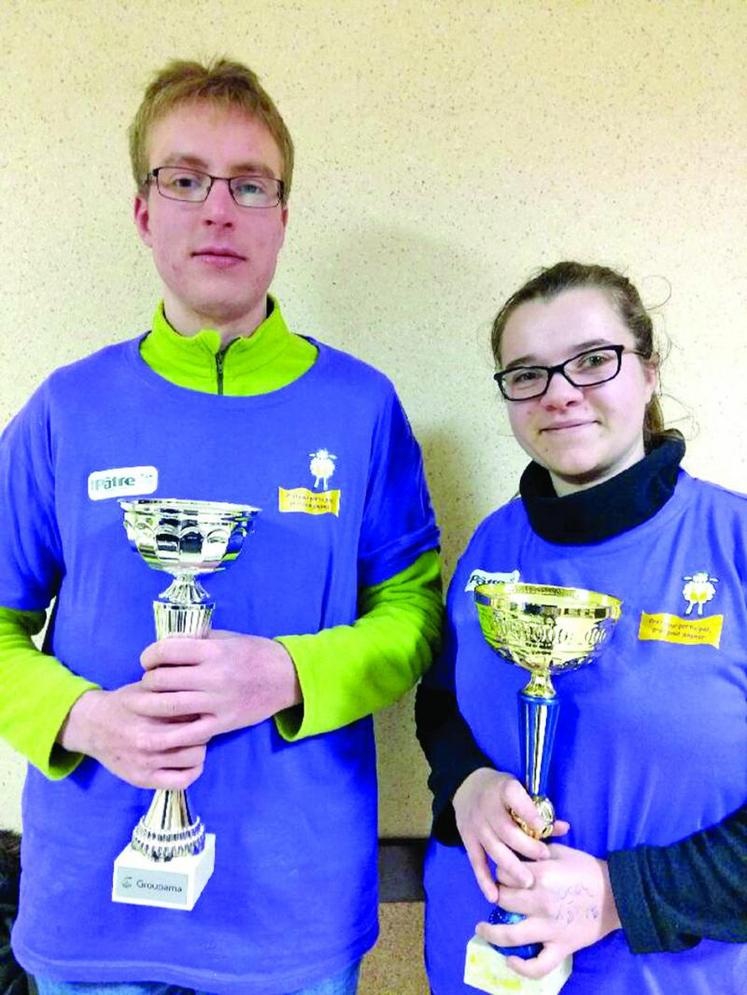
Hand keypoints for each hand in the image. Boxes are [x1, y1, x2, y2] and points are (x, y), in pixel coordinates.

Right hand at [58, 683, 210, 788]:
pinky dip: (193, 772)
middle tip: (200, 726)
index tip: (202, 709)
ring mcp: (145, 761)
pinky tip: (190, 762)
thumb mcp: (146, 688)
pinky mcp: (143, 779)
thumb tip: (203, 691)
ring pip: (194, 757)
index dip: (203, 709)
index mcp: (151, 711)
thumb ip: (172, 688)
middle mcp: (148, 738)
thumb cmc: (125, 704)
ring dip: (199, 748)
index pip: (194, 712)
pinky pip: (181, 781)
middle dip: (204, 728)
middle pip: (199, 734)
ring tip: (193, 742)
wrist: (92, 726)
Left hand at [139, 630, 301, 736]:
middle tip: (148, 682)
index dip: (149, 656)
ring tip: (148, 702)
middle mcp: (213, 676)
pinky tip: (156, 732)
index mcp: (212, 651)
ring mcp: (217, 703)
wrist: (286, 677)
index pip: (165, 651)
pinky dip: (166, 735)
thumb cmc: (253, 653)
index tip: (148, 660)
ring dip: (149, 704)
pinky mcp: (222, 724)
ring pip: (168, 707)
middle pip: (162, 680)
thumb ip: (197, 640)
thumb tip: (165, 643)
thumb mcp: (226, 638)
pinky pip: (187, 734)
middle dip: (147, 681)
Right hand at [453, 768, 567, 899]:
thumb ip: (541, 810)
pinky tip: (495, 896)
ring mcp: (476, 825)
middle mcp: (487, 807)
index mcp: (504, 789)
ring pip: (494, 848)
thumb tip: (564, 828)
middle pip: (506, 830)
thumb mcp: (521, 790)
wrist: (468, 787)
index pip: (515, 797)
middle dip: (526, 847)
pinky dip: (484, 880)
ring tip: (528, 882)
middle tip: (543, 858)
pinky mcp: (467, 839)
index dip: (529, 813)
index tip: (543, 828)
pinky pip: (476, 862)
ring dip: (511, 867)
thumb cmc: (503, 791)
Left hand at [476, 844, 621, 977]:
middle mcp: (540, 903)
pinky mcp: (561, 947)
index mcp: (540, 875)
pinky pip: (539, 965)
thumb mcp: (559, 850)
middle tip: (501, 895)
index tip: (505, 873)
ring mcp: (550, 928)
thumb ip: (535, 852)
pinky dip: (522, 967)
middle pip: (503, 900)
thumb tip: (515, 854)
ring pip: (511, 935)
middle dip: (498, 895)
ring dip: (491, 933)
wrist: (617, 894)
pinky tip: (510, 960)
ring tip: (482, 928)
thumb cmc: (587, 868)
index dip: (501, 871)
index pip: (504, 873)